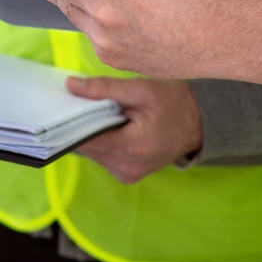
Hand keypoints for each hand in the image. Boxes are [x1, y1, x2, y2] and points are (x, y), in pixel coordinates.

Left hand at [70, 77, 201, 183]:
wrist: (199, 123)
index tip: (61, 103)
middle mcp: (127, 168)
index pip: (84, 138)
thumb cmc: (173, 102)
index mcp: (132, 148)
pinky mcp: (126, 174)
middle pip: (86, 146)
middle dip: (80, 124)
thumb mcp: (141, 89)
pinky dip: (100, 140)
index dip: (70, 120)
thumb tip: (71, 86)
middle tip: (81, 102)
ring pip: (91, 152)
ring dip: (90, 132)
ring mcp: (126, 174)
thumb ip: (104, 88)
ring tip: (99, 112)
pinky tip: (107, 125)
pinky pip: (101, 156)